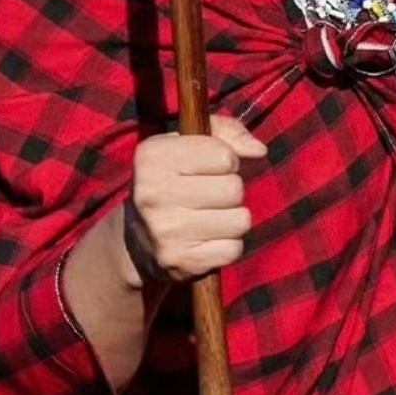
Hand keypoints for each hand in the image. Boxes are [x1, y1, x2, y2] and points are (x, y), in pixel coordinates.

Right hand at [124, 115, 266, 285]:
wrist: (137, 241)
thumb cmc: (174, 180)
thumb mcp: (189, 143)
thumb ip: (227, 132)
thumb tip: (258, 150)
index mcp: (151, 156)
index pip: (224, 156)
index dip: (226, 160)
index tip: (208, 167)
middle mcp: (153, 193)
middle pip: (234, 189)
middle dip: (231, 190)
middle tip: (209, 195)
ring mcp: (164, 231)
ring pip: (240, 220)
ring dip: (232, 218)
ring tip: (209, 216)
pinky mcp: (179, 262)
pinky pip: (234, 249)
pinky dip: (227, 244)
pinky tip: (206, 238)